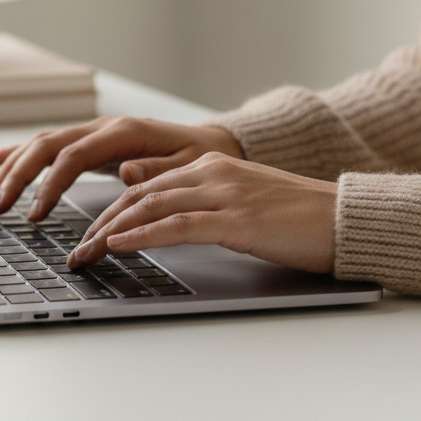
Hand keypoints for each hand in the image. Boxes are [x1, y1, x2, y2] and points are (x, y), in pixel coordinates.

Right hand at [0, 116, 243, 218]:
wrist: (210, 144)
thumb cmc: (201, 158)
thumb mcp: (190, 166)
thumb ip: (157, 169)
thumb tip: (125, 171)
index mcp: (124, 133)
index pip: (74, 157)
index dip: (50, 185)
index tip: (36, 214)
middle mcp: (103, 129)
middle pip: (47, 146)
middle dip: (18, 176)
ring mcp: (94, 135)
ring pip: (42, 145)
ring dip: (12, 169)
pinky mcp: (90, 145)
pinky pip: (49, 147)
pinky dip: (18, 155)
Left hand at [67, 152, 336, 272]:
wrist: (343, 218)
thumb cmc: (299, 218)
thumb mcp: (243, 203)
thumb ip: (205, 204)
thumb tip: (169, 221)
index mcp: (212, 165)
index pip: (146, 185)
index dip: (111, 210)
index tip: (90, 234)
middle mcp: (212, 173)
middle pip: (138, 195)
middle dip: (101, 224)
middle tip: (77, 251)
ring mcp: (224, 194)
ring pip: (149, 208)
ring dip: (110, 233)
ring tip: (86, 255)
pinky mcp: (237, 220)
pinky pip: (177, 226)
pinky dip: (141, 235)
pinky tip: (117, 245)